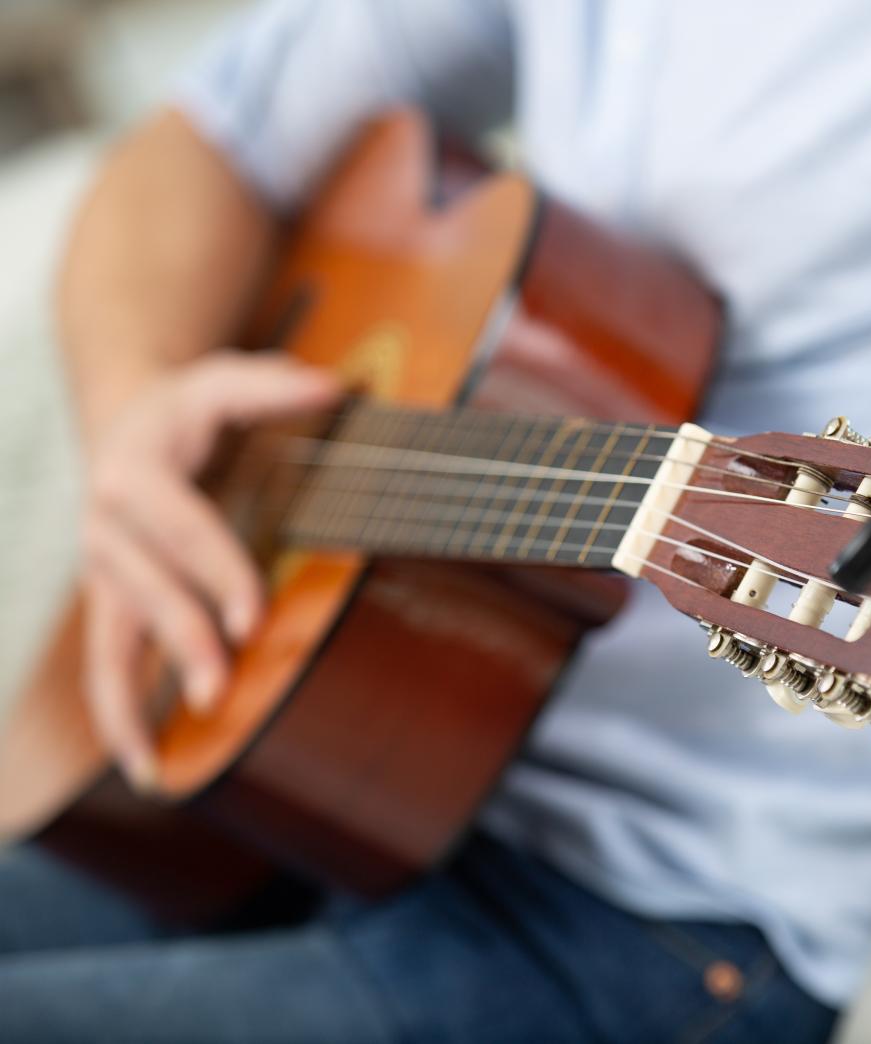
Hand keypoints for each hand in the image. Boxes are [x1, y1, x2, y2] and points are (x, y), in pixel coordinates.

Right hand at [82, 353, 339, 787]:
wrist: (120, 418)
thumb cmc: (185, 405)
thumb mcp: (223, 378)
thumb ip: (275, 384)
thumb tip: (339, 387)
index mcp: (133, 476)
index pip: (183, 532)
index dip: (216, 574)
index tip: (252, 618)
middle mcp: (105, 528)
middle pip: (147, 594)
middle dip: (184, 644)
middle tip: (219, 692)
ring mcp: (100, 571)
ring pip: (109, 644)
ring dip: (133, 703)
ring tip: (155, 766)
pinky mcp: (108, 601)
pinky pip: (103, 665)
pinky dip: (117, 716)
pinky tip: (143, 765)